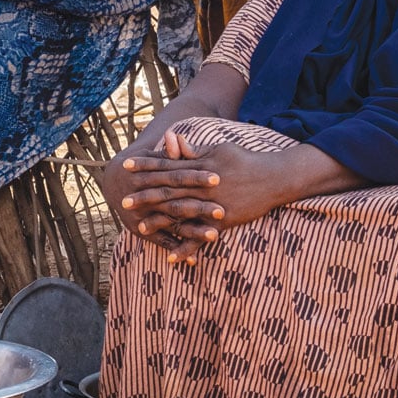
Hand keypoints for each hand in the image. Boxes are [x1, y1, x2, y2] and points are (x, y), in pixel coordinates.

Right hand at [100, 140, 219, 253]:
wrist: (113, 181)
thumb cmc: (141, 166)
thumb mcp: (151, 158)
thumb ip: (167, 153)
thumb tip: (174, 135)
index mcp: (149, 176)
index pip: (177, 176)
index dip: (196, 177)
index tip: (218, 177)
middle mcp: (144, 198)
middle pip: (176, 202)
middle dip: (199, 207)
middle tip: (223, 211)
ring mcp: (142, 216)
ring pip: (171, 224)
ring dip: (193, 232)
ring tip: (215, 235)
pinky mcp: (141, 230)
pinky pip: (161, 242)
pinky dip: (176, 250)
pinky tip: (194, 259)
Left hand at [124, 131, 297, 261]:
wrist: (273, 178)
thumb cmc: (245, 161)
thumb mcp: (219, 149)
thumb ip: (194, 150)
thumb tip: (173, 140)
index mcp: (199, 166)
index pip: (167, 164)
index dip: (146, 165)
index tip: (127, 166)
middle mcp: (202, 185)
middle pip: (168, 191)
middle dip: (145, 196)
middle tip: (124, 202)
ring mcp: (212, 204)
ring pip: (180, 214)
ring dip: (159, 222)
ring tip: (140, 228)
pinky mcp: (222, 221)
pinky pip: (201, 237)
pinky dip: (186, 248)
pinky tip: (172, 257)